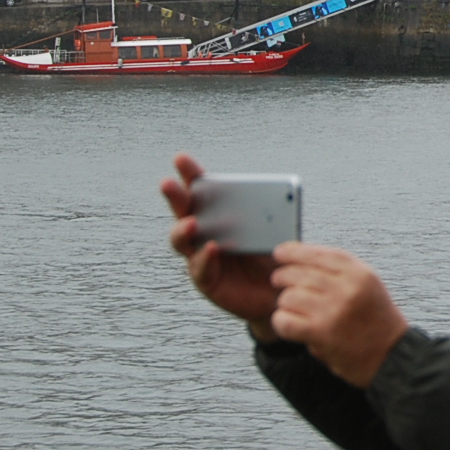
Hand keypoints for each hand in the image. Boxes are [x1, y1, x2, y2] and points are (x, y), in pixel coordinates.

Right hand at [162, 153, 279, 338]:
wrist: (281, 291)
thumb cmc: (276, 255)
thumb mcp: (278, 232)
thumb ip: (274, 217)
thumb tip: (279, 200)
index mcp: (220, 215)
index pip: (203, 192)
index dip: (191, 175)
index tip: (181, 158)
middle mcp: (204, 233)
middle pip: (183, 212)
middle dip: (175, 196)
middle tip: (168, 183)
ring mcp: (201, 257)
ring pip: (183, 241)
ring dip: (183, 230)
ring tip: (192, 221)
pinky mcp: (208, 281)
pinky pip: (201, 269)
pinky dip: (205, 258)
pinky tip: (211, 248)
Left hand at [268, 243, 409, 387]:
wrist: (390, 354)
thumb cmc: (375, 319)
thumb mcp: (367, 285)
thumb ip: (339, 271)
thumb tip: (300, 258)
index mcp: (360, 273)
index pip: (319, 255)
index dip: (294, 252)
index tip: (280, 252)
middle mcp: (347, 288)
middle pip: (299, 273)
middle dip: (283, 277)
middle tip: (279, 281)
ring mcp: (333, 310)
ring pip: (288, 296)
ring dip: (285, 303)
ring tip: (293, 308)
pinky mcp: (321, 333)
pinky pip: (285, 320)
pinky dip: (281, 321)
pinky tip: (288, 323)